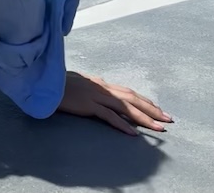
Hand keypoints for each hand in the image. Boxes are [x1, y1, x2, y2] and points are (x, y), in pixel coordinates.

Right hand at [58, 71, 172, 135]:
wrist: (45, 81)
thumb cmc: (59, 82)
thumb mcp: (80, 80)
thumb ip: (92, 83)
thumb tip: (101, 83)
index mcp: (101, 83)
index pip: (128, 92)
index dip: (144, 100)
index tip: (158, 108)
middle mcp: (102, 87)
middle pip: (132, 98)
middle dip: (152, 109)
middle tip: (168, 118)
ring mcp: (96, 95)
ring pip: (126, 107)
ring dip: (144, 118)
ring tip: (158, 127)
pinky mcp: (88, 104)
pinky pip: (109, 116)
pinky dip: (122, 124)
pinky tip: (133, 133)